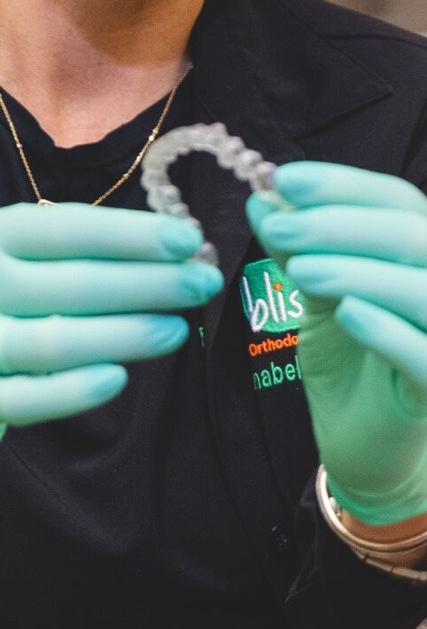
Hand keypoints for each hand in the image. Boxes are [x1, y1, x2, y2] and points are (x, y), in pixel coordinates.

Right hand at [0, 203, 221, 431]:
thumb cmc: (13, 287)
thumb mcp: (33, 251)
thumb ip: (92, 248)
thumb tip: (182, 245)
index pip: (68, 229)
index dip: (133, 235)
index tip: (189, 241)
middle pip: (74, 284)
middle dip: (151, 284)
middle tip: (204, 284)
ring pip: (56, 342)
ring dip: (127, 336)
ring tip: (176, 331)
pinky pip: (25, 398)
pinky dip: (72, 391)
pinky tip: (118, 378)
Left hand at [246, 162, 426, 524]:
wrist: (368, 439)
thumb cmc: (350, 356)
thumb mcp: (318, 291)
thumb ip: (300, 247)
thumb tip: (264, 197)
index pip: (400, 199)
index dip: (343, 185)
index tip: (284, 180)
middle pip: (416, 237)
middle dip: (341, 225)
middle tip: (280, 227)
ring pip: (425, 291)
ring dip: (358, 272)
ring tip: (300, 270)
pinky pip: (423, 353)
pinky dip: (385, 329)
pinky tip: (346, 313)